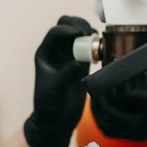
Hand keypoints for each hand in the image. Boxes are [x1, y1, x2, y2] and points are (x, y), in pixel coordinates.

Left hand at [23, 15, 95, 146]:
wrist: (56, 121)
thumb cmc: (48, 106)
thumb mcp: (54, 90)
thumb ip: (65, 74)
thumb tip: (79, 62)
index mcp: (45, 54)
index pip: (55, 33)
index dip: (67, 30)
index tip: (79, 35)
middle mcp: (57, 52)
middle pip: (67, 27)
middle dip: (78, 25)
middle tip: (89, 35)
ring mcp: (70, 57)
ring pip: (79, 34)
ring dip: (88, 32)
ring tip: (96, 42)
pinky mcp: (82, 64)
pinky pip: (90, 47)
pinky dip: (96, 45)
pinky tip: (101, 50)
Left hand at [89, 87, 146, 141]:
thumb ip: (130, 97)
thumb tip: (114, 95)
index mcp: (134, 127)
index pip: (109, 115)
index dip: (101, 102)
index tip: (97, 91)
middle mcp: (132, 134)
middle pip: (105, 127)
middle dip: (97, 112)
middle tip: (93, 97)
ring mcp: (135, 136)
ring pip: (110, 131)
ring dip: (102, 118)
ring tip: (99, 103)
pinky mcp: (138, 133)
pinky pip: (117, 131)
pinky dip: (110, 120)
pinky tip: (112, 108)